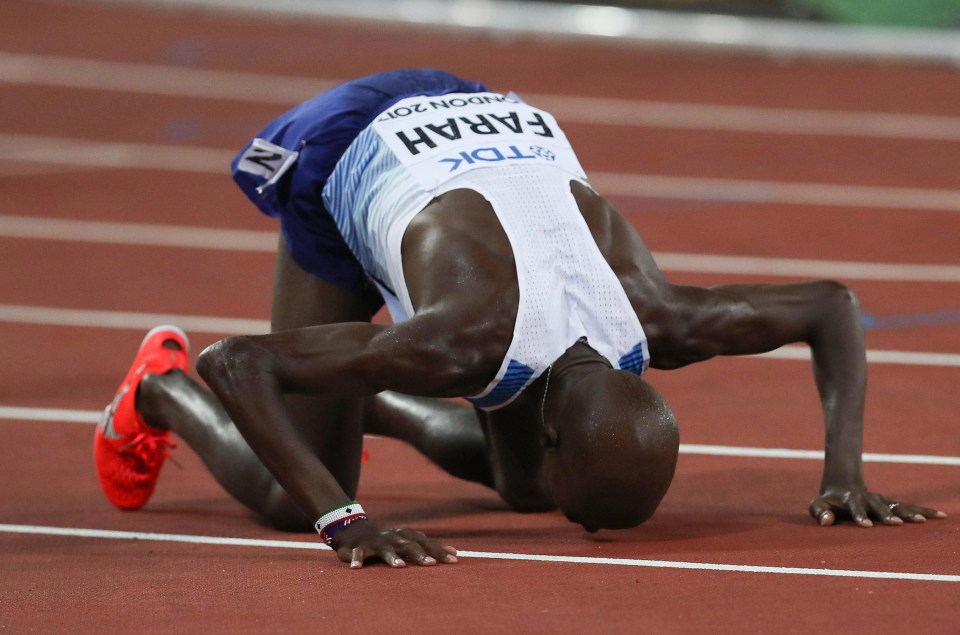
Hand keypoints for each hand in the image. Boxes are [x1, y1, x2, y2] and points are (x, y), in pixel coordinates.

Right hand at [331, 521, 458, 568]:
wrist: (356, 530)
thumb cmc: (389, 540)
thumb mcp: (409, 542)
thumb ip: (429, 548)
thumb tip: (455, 553)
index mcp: (406, 536)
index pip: (426, 543)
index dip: (439, 551)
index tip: (454, 560)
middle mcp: (394, 537)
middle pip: (409, 545)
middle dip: (420, 554)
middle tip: (432, 564)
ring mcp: (377, 542)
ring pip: (386, 549)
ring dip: (392, 557)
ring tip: (400, 566)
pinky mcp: (359, 547)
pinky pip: (358, 553)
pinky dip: (357, 559)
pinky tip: (357, 568)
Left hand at [809, 486, 945, 526]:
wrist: (842, 486)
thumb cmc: (828, 503)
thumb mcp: (818, 505)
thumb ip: (819, 512)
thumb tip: (826, 522)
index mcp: (850, 499)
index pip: (855, 507)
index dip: (860, 515)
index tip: (866, 525)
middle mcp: (868, 498)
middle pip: (878, 506)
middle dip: (886, 514)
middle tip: (896, 524)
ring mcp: (882, 500)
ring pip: (897, 505)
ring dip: (909, 513)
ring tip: (922, 521)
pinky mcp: (892, 503)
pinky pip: (909, 507)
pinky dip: (924, 511)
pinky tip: (939, 516)